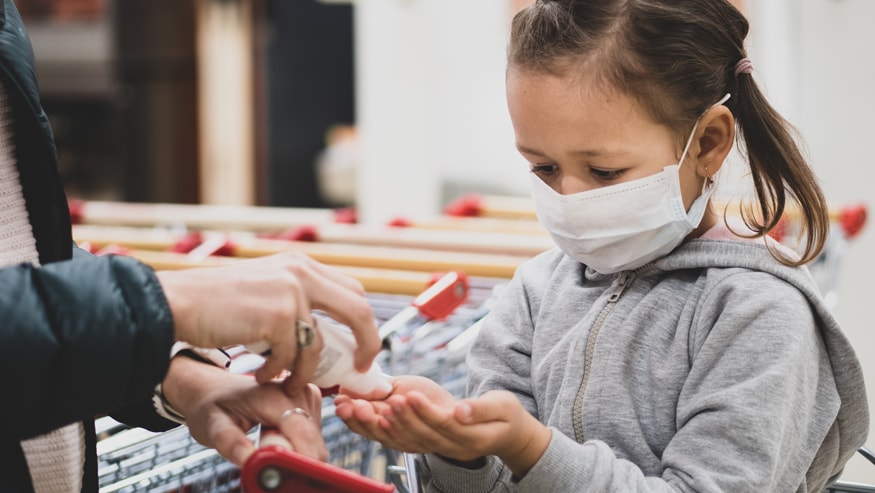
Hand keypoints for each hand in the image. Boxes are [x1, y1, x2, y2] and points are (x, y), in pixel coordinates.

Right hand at [156, 252, 380, 383]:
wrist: (175, 304)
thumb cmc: (214, 305)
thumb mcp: (265, 293)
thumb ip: (296, 304)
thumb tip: (327, 339)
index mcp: (301, 265)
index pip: (353, 292)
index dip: (365, 324)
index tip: (363, 351)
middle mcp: (301, 271)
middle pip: (358, 310)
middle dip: (366, 344)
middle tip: (357, 371)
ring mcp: (291, 291)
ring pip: (318, 344)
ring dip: (303, 371)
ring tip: (284, 380)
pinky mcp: (277, 314)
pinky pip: (291, 357)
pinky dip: (276, 372)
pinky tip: (258, 372)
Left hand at [161, 355, 326, 466]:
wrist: (218, 388)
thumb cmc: (214, 406)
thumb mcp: (212, 425)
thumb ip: (230, 442)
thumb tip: (249, 460)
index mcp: (274, 395)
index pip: (302, 434)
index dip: (299, 461)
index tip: (284, 480)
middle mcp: (298, 392)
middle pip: (313, 443)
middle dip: (294, 464)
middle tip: (264, 468)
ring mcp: (308, 396)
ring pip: (315, 445)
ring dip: (295, 456)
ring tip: (265, 445)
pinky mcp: (312, 403)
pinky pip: (314, 440)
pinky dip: (298, 448)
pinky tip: (276, 439)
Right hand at [335, 375, 456, 445]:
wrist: (462, 410)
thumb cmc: (426, 400)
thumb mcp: (396, 391)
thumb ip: (376, 393)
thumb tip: (348, 386)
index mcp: (386, 430)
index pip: (363, 427)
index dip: (351, 418)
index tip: (341, 405)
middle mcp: (401, 438)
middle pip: (380, 434)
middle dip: (367, 420)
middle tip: (357, 406)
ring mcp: (422, 438)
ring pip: (405, 432)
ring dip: (396, 416)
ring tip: (388, 400)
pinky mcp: (445, 428)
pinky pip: (433, 422)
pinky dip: (421, 411)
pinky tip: (410, 398)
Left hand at [335, 376, 550, 477]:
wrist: (506, 435)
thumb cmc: (506, 417)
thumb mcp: (503, 407)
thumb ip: (481, 408)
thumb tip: (461, 410)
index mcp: (471, 438)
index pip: (443, 425)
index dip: (424, 412)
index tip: (407, 396)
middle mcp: (450, 448)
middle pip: (418, 435)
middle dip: (396, 418)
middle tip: (376, 402)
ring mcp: (437, 448)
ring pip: (404, 440)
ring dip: (380, 425)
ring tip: (362, 408)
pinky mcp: (427, 444)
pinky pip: (400, 441)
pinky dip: (379, 430)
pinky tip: (363, 416)